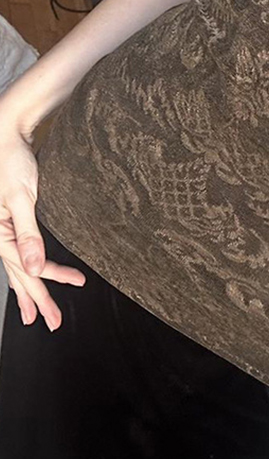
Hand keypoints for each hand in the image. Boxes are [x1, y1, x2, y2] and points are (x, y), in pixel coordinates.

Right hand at [0, 124, 85, 330]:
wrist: (5, 135)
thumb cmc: (12, 161)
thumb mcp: (23, 197)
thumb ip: (29, 233)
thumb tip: (36, 266)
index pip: (27, 266)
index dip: (48, 284)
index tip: (71, 291)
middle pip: (19, 273)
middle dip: (36, 299)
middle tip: (52, 322)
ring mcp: (1, 228)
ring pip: (16, 266)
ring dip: (27, 290)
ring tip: (36, 313)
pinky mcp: (9, 220)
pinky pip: (16, 251)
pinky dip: (23, 268)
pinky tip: (28, 276)